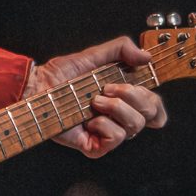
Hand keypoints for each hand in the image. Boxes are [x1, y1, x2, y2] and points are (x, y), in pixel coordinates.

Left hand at [26, 36, 167, 156]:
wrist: (38, 88)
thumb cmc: (62, 75)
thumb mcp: (94, 55)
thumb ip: (122, 49)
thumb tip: (146, 56)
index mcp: (123, 98)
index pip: (154, 108)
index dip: (157, 103)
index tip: (147, 89)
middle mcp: (118, 117)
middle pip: (150, 114)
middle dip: (134, 96)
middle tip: (108, 87)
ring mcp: (107, 132)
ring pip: (135, 126)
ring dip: (116, 107)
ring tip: (94, 100)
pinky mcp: (96, 146)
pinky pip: (116, 138)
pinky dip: (104, 124)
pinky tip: (88, 119)